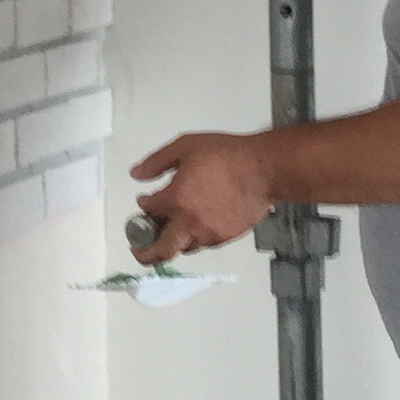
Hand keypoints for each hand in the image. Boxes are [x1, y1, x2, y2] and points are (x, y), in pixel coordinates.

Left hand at [129, 132, 275, 258]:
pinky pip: (202, 243)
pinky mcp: (225, 237)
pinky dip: (192, 236)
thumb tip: (136, 174)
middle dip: (144, 252)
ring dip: (171, 241)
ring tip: (168, 229)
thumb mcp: (185, 147)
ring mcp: (209, 234)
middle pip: (161, 250)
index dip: (143, 205)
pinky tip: (194, 222)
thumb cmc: (224, 154)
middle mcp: (189, 223)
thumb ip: (156, 162)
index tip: (144, 200)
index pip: (148, 210)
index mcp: (175, 199)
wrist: (263, 169)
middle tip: (138, 246)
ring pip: (182, 248)